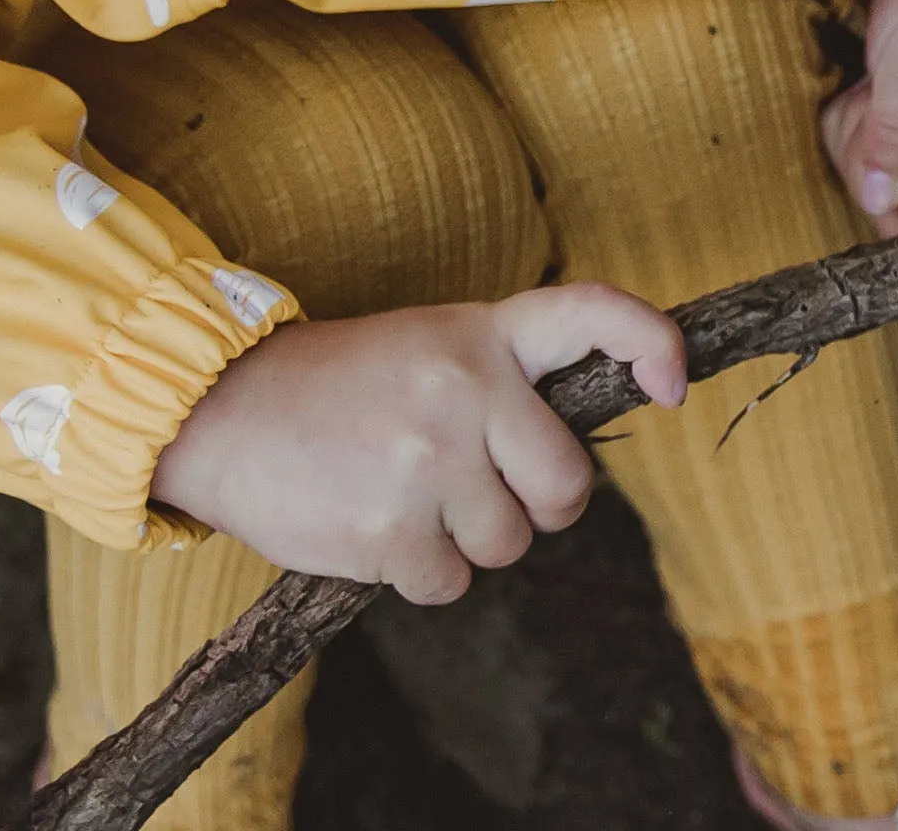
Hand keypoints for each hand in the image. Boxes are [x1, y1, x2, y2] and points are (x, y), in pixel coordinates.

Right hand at [149, 284, 686, 602]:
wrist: (222, 408)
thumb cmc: (337, 383)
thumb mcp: (424, 345)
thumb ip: (499, 381)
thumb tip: (566, 462)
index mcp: (478, 333)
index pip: (591, 313)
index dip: (653, 342)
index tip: (675, 384)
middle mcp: (466, 390)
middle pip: (568, 487)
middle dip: (540, 507)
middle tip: (488, 491)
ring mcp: (431, 462)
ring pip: (508, 545)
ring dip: (466, 540)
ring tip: (402, 494)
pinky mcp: (393, 531)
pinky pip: (449, 584)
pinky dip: (418, 573)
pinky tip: (373, 525)